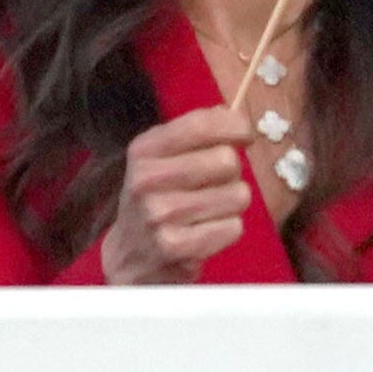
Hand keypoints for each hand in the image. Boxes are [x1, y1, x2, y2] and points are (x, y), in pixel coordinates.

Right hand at [97, 101, 264, 284]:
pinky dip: (227, 229)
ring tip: (208, 211)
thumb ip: (195, 132)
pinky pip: (233, 227)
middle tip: (215, 184)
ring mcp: (159, 215)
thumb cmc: (155, 198)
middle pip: (226, 160)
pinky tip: (205, 232)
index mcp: (144, 150)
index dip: (235, 126)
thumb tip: (233, 114)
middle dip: (231, 172)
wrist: (128, 257)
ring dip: (232, 203)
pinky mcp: (175, 247)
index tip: (244, 136)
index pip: (201, 125)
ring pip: (237, 195)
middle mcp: (147, 180)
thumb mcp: (161, 158)